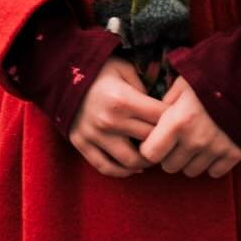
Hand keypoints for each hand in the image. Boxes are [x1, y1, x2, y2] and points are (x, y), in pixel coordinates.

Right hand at [69, 54, 164, 176]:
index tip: (179, 120)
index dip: (174, 120)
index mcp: (123, 100)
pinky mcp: (82, 145)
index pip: (161, 119)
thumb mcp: (124, 68)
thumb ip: (144, 86)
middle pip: (149, 141)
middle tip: (171, 139)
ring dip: (147, 161)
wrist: (61, 74)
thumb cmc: (99, 70)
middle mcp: (109, 122)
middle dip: (164, 141)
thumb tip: (161, 105)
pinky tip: (134, 167)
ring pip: (131, 162)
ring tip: (154, 155)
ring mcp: (94, 136)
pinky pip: (106, 168)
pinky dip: (123, 172)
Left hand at [137, 74, 240, 178]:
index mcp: (177, 122)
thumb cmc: (210, 76)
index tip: (154, 141)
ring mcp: (215, 149)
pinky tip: (212, 148)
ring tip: (195, 142)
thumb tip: (155, 118)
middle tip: (176, 140)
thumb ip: (166, 103)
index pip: (150, 154)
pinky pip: (214, 173)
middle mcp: (194, 140)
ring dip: (190, 160)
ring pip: (191, 172)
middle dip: (169, 155)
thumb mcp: (182, 83)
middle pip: (169, 167)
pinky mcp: (234, 154)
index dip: (149, 148)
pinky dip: (211, 164)